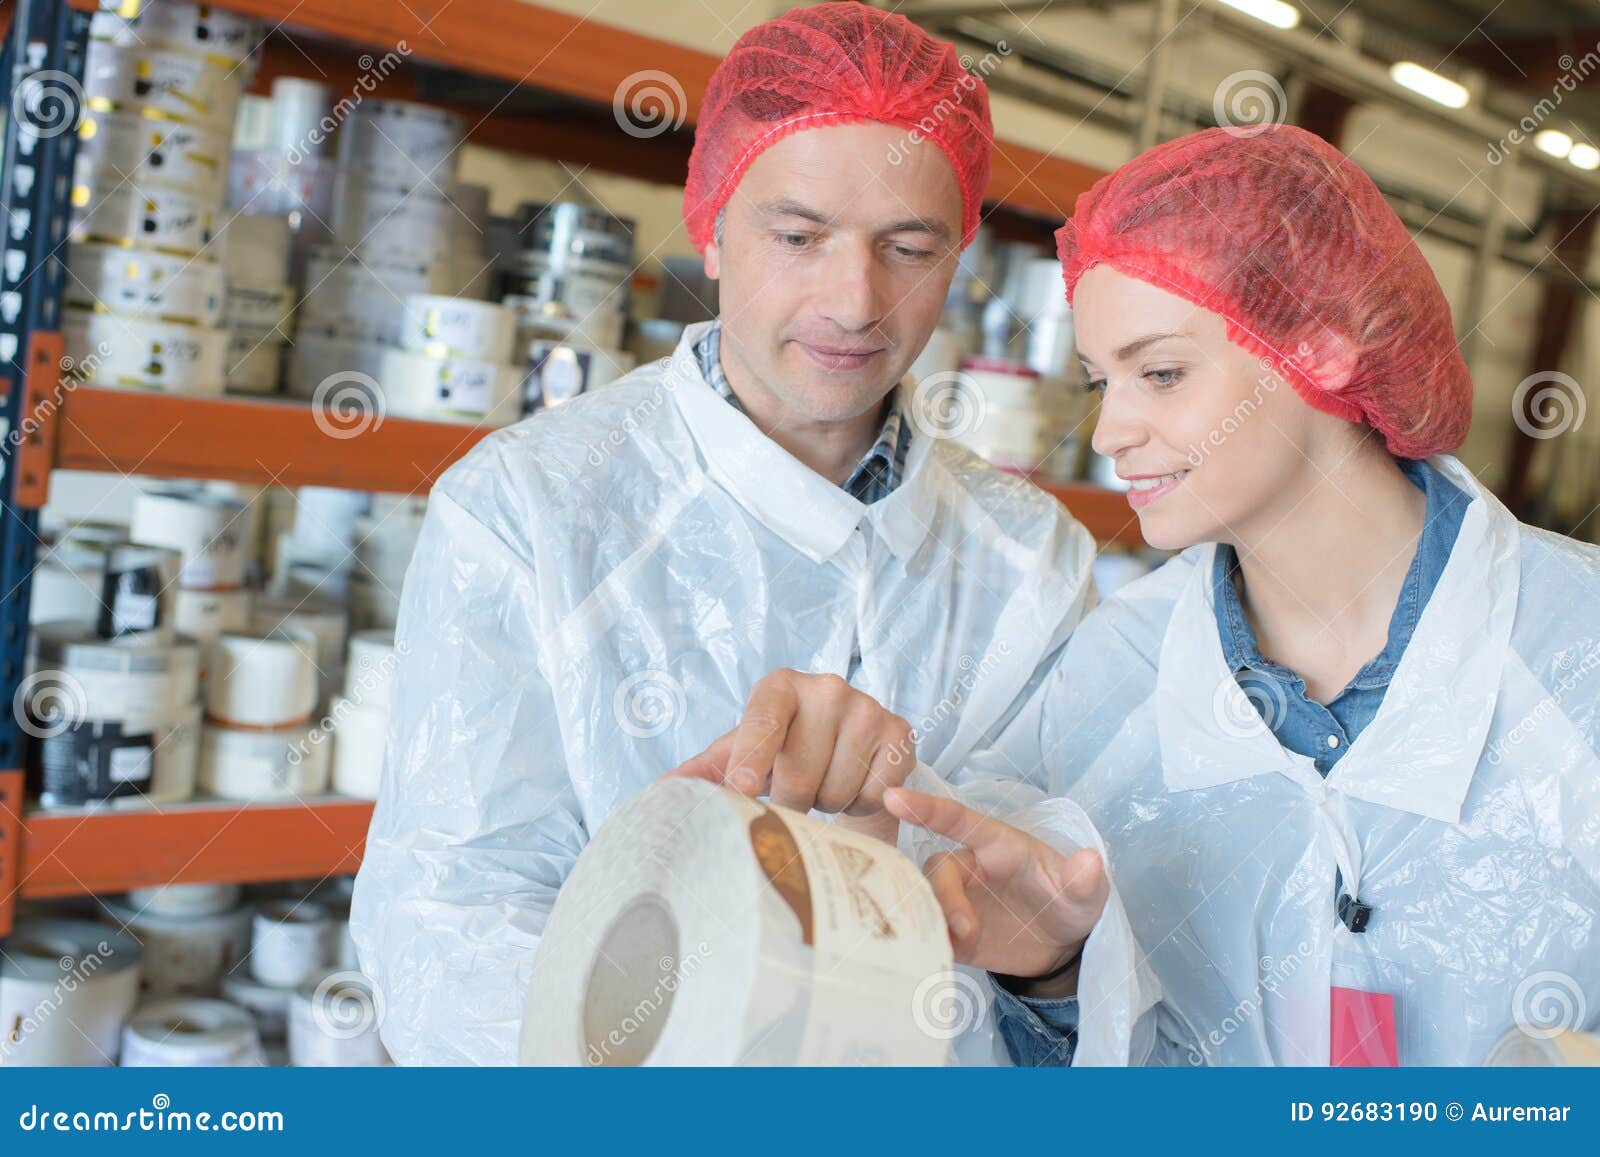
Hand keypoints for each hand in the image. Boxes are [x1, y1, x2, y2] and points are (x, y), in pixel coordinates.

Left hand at [666, 670, 915, 840]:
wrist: (851, 750)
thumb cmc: (785, 750)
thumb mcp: (744, 753)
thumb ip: (706, 770)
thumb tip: (660, 792)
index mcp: (779, 687)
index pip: (763, 720)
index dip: (752, 756)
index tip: (743, 788)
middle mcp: (826, 687)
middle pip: (799, 774)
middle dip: (793, 801)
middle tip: (796, 790)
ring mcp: (867, 707)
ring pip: (837, 789)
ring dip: (827, 803)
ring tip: (825, 784)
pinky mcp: (900, 733)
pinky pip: (876, 792)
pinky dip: (864, 803)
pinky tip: (857, 784)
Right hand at [884, 787, 1106, 996]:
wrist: (1062, 945)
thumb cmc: (1068, 900)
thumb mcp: (1085, 891)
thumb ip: (1084, 878)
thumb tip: (1091, 860)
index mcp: (996, 845)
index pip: (957, 819)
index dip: (925, 807)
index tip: (893, 797)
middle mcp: (969, 869)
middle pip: (937, 870)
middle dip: (944, 896)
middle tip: (966, 929)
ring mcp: (958, 902)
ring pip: (925, 902)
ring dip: (934, 922)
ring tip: (959, 945)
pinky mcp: (952, 935)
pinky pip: (927, 934)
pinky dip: (926, 944)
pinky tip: (934, 958)